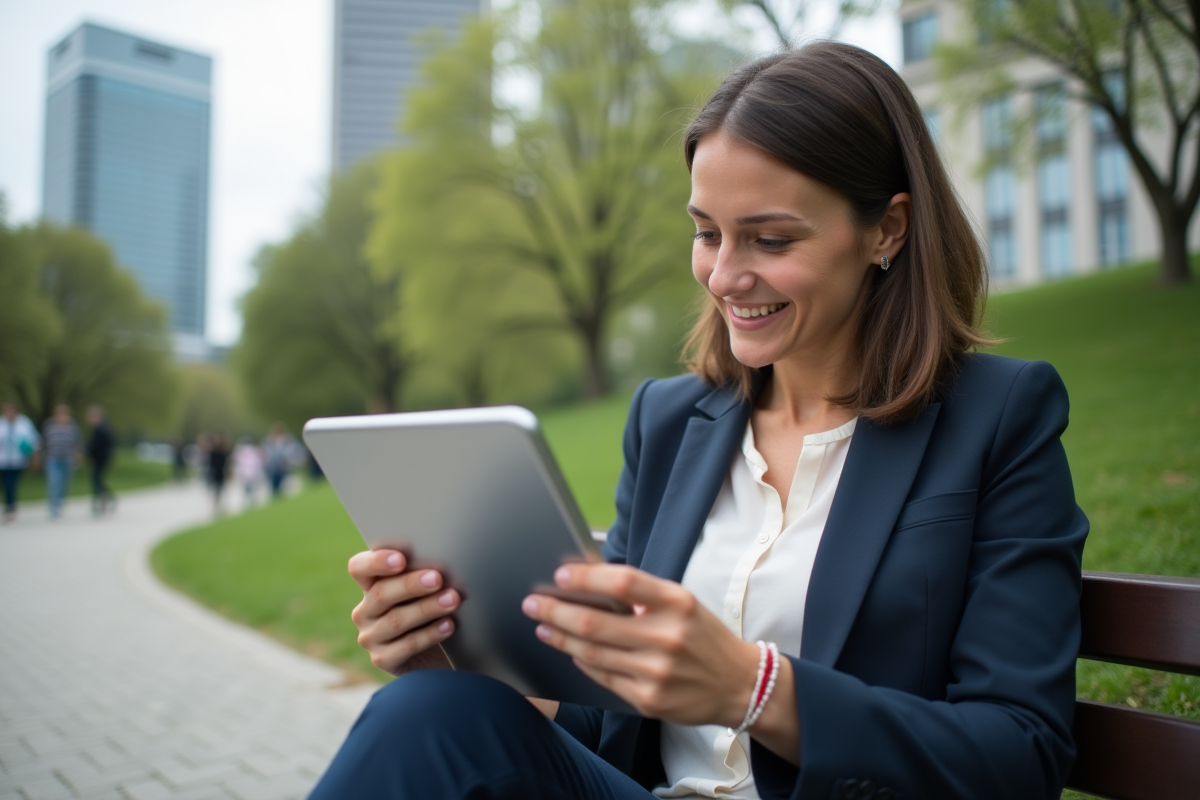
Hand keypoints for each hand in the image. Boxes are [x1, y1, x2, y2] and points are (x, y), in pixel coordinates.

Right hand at [348, 549, 457, 675]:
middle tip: (437, 578)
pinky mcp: (382, 659)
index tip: (401, 559)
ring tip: (452, 600)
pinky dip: (430, 634)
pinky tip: (448, 625)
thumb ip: (424, 574)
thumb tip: (443, 563)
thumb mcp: (426, 589)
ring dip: (427, 608)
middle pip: (380, 593)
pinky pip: (407, 645)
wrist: (439, 653)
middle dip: (411, 585)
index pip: (359, 568)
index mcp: (370, 584)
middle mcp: (364, 610)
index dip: (376, 562)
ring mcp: (370, 637)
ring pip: (396, 620)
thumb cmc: (432, 608)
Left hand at [521, 563, 759, 726]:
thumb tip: (589, 581)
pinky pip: (602, 677)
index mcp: (677, 603)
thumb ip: (642, 595)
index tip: (560, 576)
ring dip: (560, 638)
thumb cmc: (704, 637)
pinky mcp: (648, 700)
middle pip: (596, 623)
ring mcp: (656, 672)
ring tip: (544, 627)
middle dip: (556, 612)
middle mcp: (666, 637)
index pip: (622, 583)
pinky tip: (570, 651)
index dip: (586, 578)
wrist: (739, 684)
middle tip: (533, 604)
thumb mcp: (683, 604)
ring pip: (592, 652)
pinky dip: (582, 662)